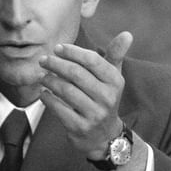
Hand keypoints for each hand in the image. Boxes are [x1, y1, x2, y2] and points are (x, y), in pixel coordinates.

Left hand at [41, 32, 132, 156]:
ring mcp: (94, 114)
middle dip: (56, 64)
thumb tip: (127, 34)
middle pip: (76, 74)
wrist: (104, 136)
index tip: (58, 48)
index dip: (73, 52)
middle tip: (43, 60)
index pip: (92, 60)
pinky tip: (43, 93)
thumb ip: (116, 55)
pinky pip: (59, 109)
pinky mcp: (80, 127)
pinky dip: (48, 99)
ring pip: (66, 90)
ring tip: (43, 76)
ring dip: (50, 80)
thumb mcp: (113, 78)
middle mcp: (107, 97)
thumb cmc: (104, 98)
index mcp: (115, 81)